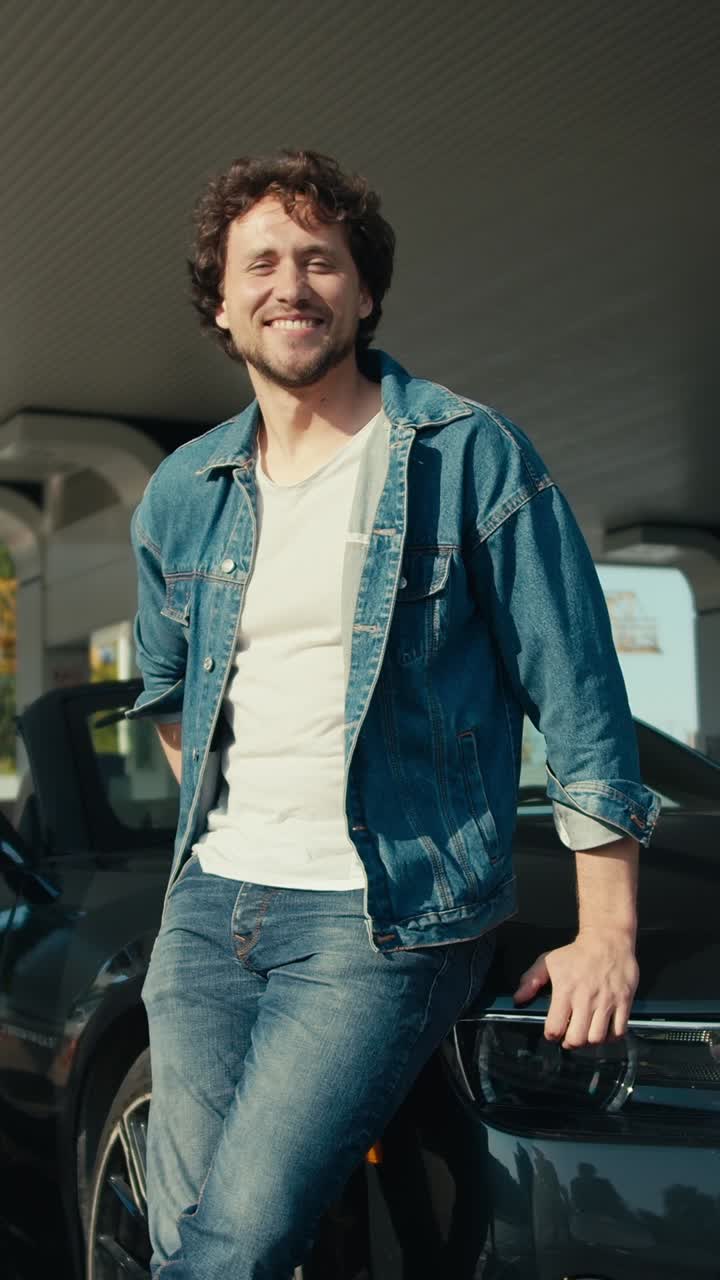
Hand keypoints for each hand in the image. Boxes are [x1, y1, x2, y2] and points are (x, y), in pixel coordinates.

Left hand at [512, 933, 638, 1048]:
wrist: (607, 940)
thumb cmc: (575, 953)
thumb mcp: (548, 961)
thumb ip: (531, 980)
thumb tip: (518, 999)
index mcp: (565, 990)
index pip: (555, 1028)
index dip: (551, 1035)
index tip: (553, 1032)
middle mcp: (586, 999)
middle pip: (577, 1039)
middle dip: (570, 1043)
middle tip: (569, 1036)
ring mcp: (606, 1001)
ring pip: (597, 1039)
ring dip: (589, 1041)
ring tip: (586, 1033)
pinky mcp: (624, 1001)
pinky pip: (618, 1032)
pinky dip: (610, 1037)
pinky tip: (603, 1030)